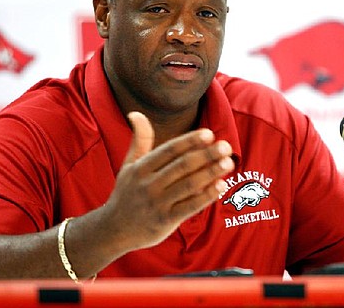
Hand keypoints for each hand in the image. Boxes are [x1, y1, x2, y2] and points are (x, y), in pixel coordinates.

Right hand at [101, 112, 233, 252]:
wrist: (114, 230)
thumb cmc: (127, 193)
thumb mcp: (129, 165)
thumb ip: (139, 140)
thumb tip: (135, 112)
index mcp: (141, 168)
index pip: (169, 150)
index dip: (190, 141)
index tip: (209, 134)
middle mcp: (148, 184)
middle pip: (182, 166)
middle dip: (206, 155)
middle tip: (226, 146)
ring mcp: (157, 204)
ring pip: (188, 185)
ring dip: (210, 173)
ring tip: (228, 163)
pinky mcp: (165, 221)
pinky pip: (189, 207)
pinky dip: (206, 196)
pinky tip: (221, 186)